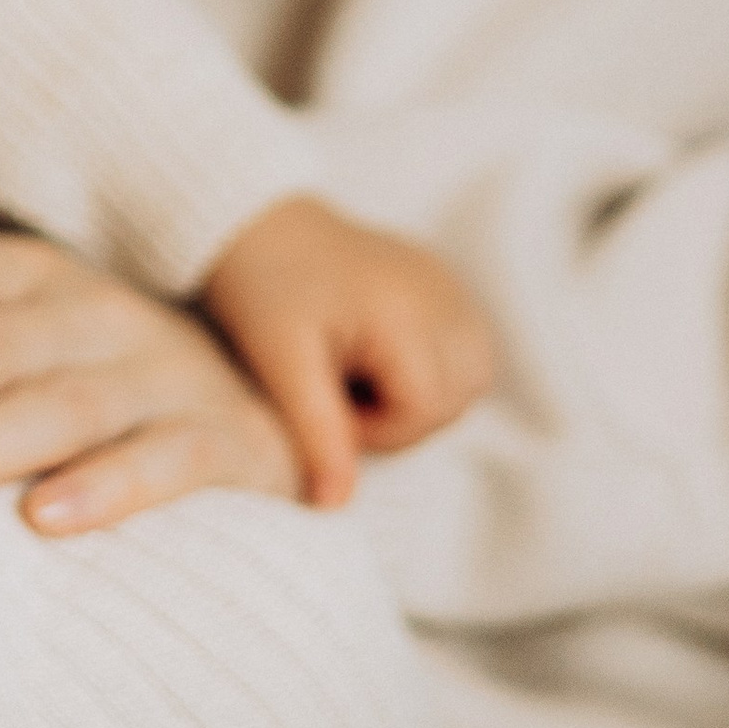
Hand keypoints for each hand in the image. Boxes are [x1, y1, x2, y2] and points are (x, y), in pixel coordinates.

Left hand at [0, 224, 302, 533]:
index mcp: (40, 282)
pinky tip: (44, 520)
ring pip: (60, 407)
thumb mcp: (28, 337)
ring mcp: (167, 378)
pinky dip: (110, 489)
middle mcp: (99, 317)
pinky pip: (170, 464)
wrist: (290, 403)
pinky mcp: (230, 444)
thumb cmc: (101, 377)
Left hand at [201, 193, 493, 506]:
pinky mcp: (444, 281)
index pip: (426, 410)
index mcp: (407, 311)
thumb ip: (317, 434)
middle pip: (458, 398)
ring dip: (423, 393)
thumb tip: (336, 506)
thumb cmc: (262, 288)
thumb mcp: (282, 364)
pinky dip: (434, 365)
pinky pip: (467, 345)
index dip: (377, 427)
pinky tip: (381, 352)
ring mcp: (449, 284)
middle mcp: (443, 293)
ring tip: (361, 371)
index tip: (326, 405)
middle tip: (339, 388)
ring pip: (472, 376)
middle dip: (401, 414)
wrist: (256, 221)